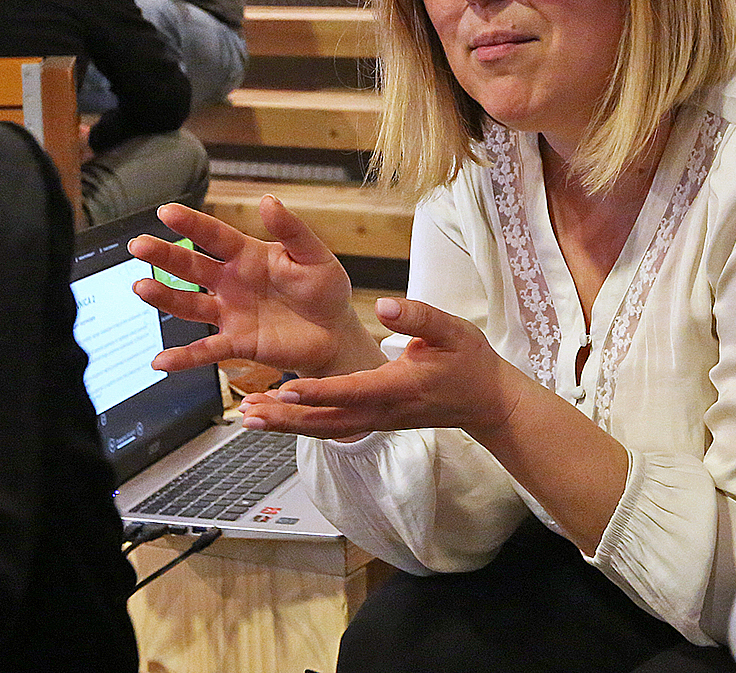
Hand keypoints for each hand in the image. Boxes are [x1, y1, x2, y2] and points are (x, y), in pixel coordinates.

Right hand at [130, 198, 382, 378]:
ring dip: (164, 298)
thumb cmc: (324, 289)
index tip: (165, 211)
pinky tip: (161, 361)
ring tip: (140, 288)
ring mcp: (230, 313)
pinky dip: (183, 357)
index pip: (214, 235)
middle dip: (164, 255)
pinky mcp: (237, 343)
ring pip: (190, 305)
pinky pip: (206, 349)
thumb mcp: (314, 255)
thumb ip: (291, 230)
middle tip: (138, 245)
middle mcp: (231, 282)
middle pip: (191, 266)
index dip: (191, 223)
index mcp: (248, 255)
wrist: (336, 334)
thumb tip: (268, 201)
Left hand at [237, 296, 525, 441]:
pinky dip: (302, 425)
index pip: (350, 391)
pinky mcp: (375, 421)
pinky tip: (277, 418)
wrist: (487, 402)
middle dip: (286, 418)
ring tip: (248, 418)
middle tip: (248, 413)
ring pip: (326, 429)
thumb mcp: (453, 330)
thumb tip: (384, 306)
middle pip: (327, 421)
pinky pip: (333, 428)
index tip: (285, 389)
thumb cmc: (470, 363)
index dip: (317, 392)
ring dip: (286, 426)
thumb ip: (419, 317)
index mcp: (397, 386)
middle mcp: (382, 410)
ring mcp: (378, 420)